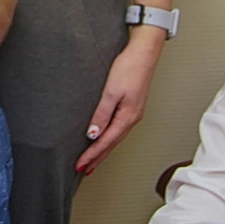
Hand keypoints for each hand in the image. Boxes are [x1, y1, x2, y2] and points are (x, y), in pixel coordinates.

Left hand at [77, 32, 163, 174]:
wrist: (144, 53)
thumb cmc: (129, 68)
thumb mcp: (111, 92)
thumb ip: (102, 114)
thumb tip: (93, 134)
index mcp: (127, 117)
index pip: (105, 142)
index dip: (92, 155)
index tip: (80, 165)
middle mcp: (132, 118)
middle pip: (112, 144)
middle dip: (98, 158)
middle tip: (85, 170)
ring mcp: (133, 113)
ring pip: (115, 138)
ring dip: (103, 150)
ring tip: (93, 160)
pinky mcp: (131, 106)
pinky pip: (118, 128)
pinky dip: (109, 138)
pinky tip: (104, 138)